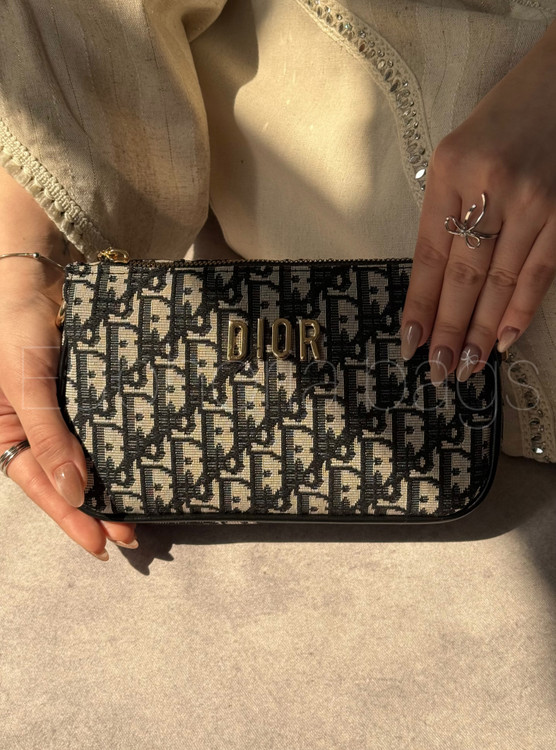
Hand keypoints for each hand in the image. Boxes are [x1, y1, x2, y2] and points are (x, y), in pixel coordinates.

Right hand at [0, 166, 136, 559]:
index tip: (102, 546)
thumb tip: (73, 492)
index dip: (68, 516)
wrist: (37, 267)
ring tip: (144, 509)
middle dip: (96, 508)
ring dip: (114, 480)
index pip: (38, 484)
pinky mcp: (91, 387)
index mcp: (6, 429)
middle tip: (133, 535)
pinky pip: (107, 421)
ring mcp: (65, 406)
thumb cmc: (13, 323)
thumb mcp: (24, 383)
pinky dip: (124, 442)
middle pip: (65, 477)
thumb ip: (49, 435)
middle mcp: (35, 424)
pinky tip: (146, 460)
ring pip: (90, 454)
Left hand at [399, 18, 555, 384]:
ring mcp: (535, 201)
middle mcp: (491, 187)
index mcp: (450, 170)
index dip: (418, 304)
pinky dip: (523, 309)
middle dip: (447, 330)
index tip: (408, 342)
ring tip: (463, 366)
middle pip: (464, 276)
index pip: (428, 255)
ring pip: (503, 282)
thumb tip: (432, 280)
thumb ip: (442, 211)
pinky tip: (505, 339)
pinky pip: (543, 271)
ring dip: (481, 331)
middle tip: (436, 371)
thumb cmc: (500, 118)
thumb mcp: (453, 155)